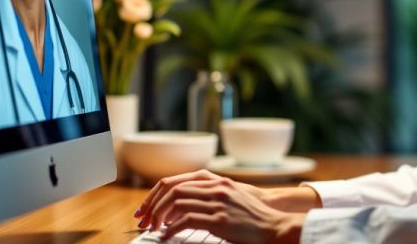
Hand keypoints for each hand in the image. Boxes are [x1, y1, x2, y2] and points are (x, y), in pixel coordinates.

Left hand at [134, 169, 303, 242]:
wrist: (272, 224)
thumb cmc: (251, 214)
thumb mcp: (230, 196)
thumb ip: (209, 194)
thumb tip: (181, 203)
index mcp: (215, 181)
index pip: (174, 182)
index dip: (155, 195)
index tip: (146, 207)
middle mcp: (215, 188)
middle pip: (172, 191)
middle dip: (153, 206)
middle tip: (145, 220)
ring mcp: (217, 203)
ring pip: (177, 204)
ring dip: (160, 218)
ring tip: (155, 229)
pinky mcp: (219, 219)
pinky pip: (186, 220)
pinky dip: (172, 229)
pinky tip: (167, 236)